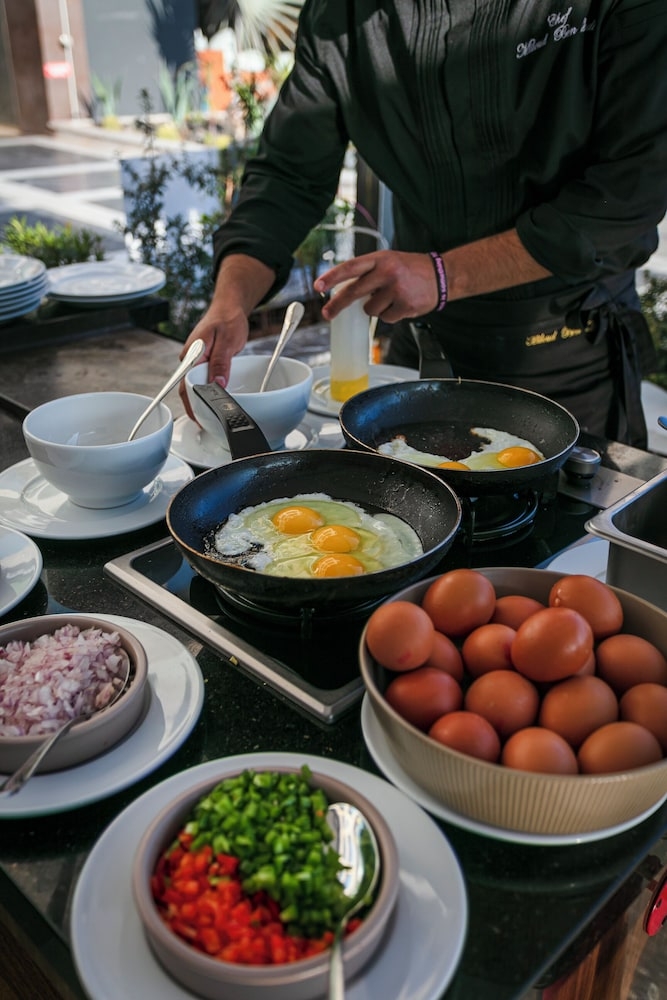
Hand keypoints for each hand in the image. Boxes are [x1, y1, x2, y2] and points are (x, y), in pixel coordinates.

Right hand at [177, 304, 248, 419]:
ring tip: (210, 417)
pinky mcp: (203, 362)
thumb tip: (217, 385)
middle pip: (188, 388)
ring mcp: (196, 361)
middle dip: (195, 406)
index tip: (197, 417)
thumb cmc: (227, 319)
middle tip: (206, 423)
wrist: (228, 308)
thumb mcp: (227, 341)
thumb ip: (221, 363)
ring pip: (195, 385)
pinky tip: (215, 400)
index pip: (185, 384)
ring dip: (202, 399)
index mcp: (192, 354)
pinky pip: (203, 379)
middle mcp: (190, 359)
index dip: (190, 403)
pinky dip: (208, 390)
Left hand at [314, 250, 438, 322]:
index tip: (318, 286)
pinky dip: (391, 315)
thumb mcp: (389, 261)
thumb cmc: (411, 269)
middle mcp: (387, 272)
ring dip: (376, 308)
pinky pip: (386, 318)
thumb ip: (369, 273)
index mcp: (381, 258)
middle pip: (354, 292)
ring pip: (370, 310)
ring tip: (392, 298)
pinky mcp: (405, 305)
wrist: (442, 276)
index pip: (351, 267)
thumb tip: (344, 291)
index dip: (332, 277)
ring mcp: (397, 289)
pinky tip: (402, 304)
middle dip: (338, 305)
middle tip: (327, 313)